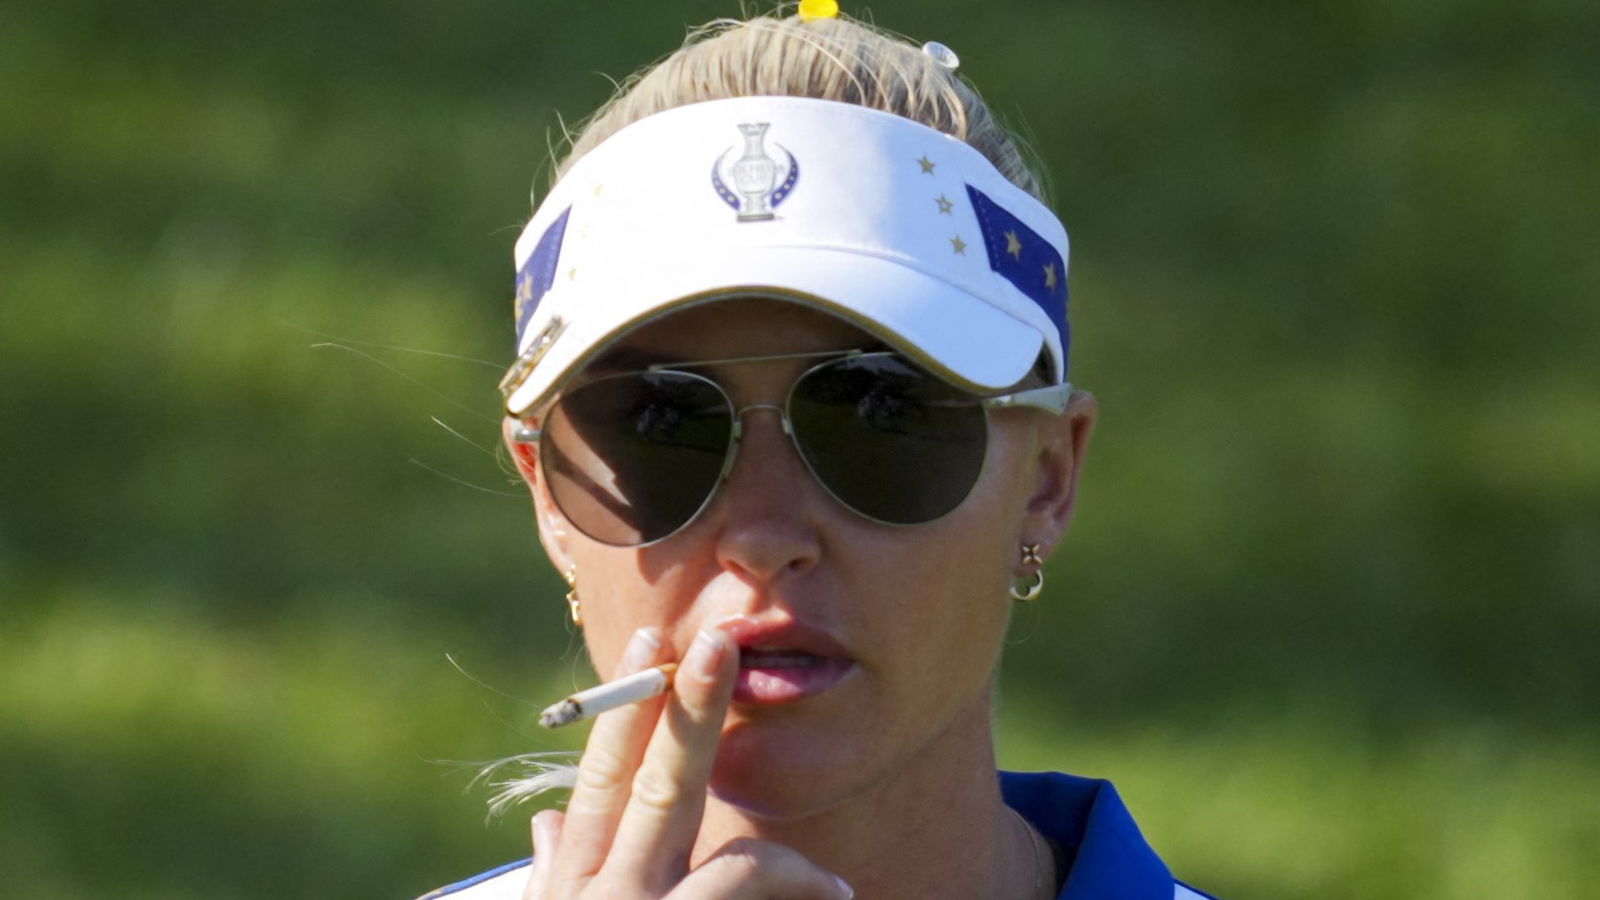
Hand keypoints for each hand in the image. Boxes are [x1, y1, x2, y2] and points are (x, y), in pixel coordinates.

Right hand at [523, 623, 852, 899]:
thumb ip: (558, 872)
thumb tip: (550, 821)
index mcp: (577, 878)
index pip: (603, 775)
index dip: (628, 706)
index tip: (653, 640)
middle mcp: (604, 890)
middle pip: (653, 783)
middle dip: (689, 708)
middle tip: (721, 640)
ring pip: (726, 854)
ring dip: (785, 861)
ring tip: (830, 889)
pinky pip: (750, 880)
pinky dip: (804, 885)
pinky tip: (838, 897)